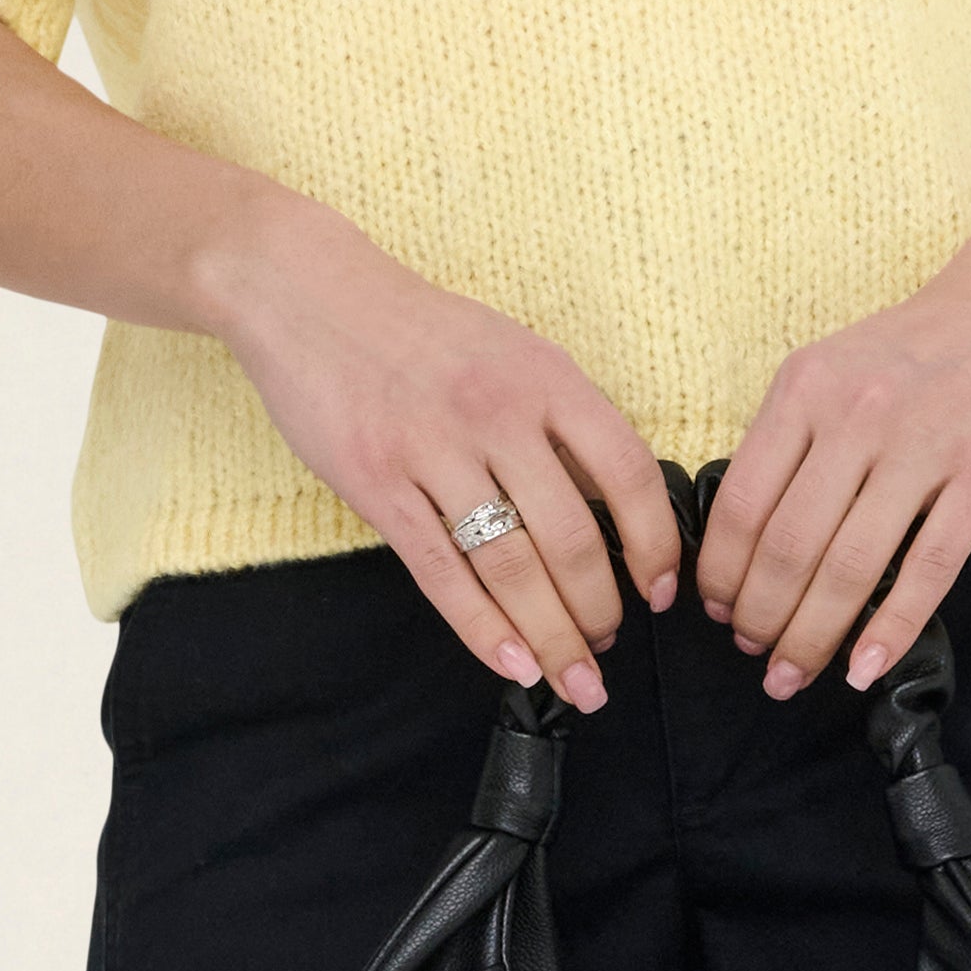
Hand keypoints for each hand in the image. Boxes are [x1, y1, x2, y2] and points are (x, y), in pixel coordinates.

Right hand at [194, 187, 679, 704]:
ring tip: (574, 674)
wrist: (308, 296)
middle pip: (572, 536)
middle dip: (600, 610)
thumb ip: (560, 421)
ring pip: (510, 566)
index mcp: (545, 377)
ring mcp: (433, 450)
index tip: (662, 589)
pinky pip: (441, 572)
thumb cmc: (418, 332)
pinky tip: (511, 663)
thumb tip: (615, 509)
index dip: (656, 544)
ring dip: (551, 634)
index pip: (628, 474)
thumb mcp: (510, 351)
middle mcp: (497, 413)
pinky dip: (482, 628)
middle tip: (607, 646)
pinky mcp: (377, 483)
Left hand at [696, 230, 970, 693]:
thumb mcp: (836, 365)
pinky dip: (891, 627)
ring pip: (852, 566)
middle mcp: (858, 415)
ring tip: (795, 673)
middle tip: (756, 656)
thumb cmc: (925, 344)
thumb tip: (744, 534)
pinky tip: (866, 666)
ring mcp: (926, 445)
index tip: (718, 613)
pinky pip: (930, 568)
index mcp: (807, 389)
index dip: (723, 573)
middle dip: (762, 618)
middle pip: (789, 546)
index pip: (744, 502)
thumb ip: (792, 436)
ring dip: (813, 635)